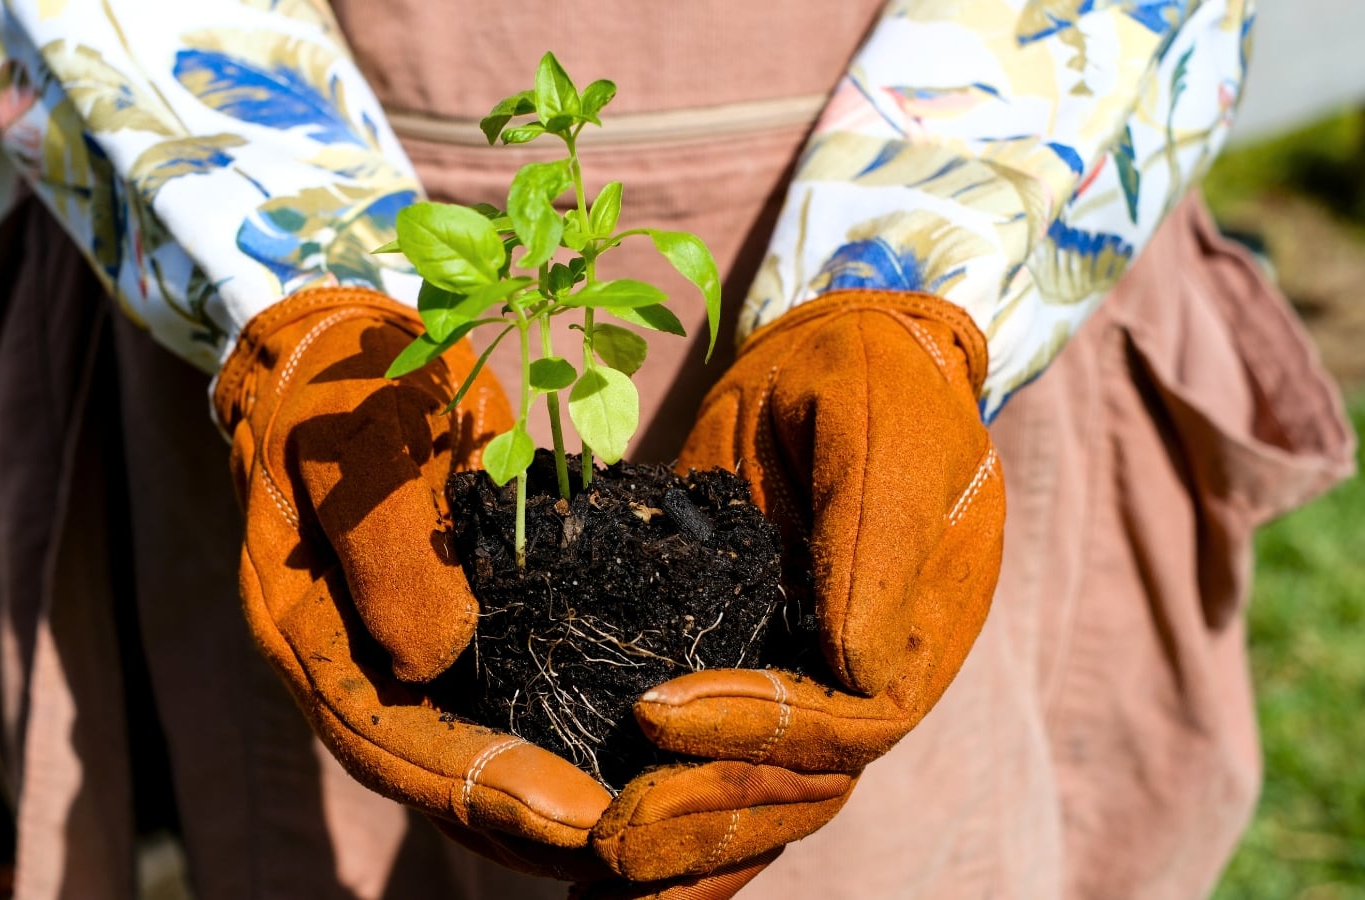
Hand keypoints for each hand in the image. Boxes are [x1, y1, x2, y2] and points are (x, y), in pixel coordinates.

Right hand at [214, 286, 610, 877]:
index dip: (474, 784)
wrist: (348, 346)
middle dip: (522, 819)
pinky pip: (497, 697)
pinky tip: (619, 766)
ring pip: (463, 749)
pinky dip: (550, 739)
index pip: (382, 734)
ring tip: (634, 836)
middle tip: (625, 847)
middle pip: (425, 771)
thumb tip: (434, 658)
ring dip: (540, 803)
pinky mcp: (451, 621)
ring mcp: (396, 646)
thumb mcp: (355, 435)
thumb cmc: (345, 378)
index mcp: (299, 626)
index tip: (572, 818)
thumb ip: (384, 541)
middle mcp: (347, 658)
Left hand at [591, 289, 1004, 879]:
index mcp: (919, 629)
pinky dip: (685, 822)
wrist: (834, 363)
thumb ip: (877, 531)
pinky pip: (726, 763)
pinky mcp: (748, 669)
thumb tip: (857, 665)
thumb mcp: (879, 422)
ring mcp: (811, 684)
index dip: (760, 732)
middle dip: (709, 815)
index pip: (851, 721)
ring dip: (691, 849)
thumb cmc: (869, 379)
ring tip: (600, 890)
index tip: (654, 715)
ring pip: (766, 799)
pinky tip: (616, 877)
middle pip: (803, 787)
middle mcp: (869, 677)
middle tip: (609, 840)